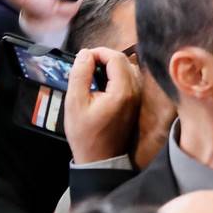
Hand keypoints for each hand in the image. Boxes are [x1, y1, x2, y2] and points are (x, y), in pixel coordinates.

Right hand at [63, 46, 140, 163]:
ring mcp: (137, 98)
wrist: (100, 160)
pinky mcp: (134, 103)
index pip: (116, 57)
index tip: (83, 58)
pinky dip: (115, 75)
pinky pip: (129, 80)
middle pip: (124, 61)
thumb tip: (85, 54)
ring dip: (110, 65)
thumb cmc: (86, 135)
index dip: (98, 52)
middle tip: (85, 64)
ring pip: (128, 69)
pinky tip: (100, 84)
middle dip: (104, 57)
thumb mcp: (75, 103)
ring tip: (91, 73)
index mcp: (122, 91)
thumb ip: (80, 75)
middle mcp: (135, 92)